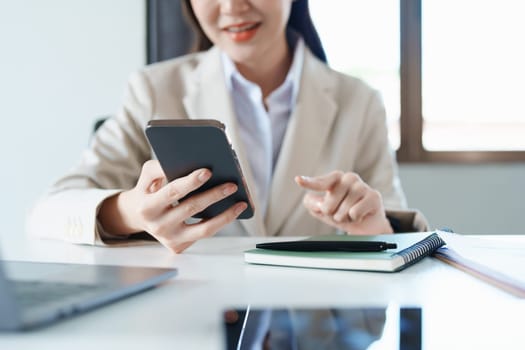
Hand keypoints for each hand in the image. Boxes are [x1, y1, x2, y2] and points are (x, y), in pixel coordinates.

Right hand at [98, 160, 247, 252]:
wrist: (136, 215)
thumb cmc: (147, 190)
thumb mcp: (147, 175)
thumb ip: (159, 167)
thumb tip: (187, 162)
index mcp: (148, 207)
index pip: (173, 192)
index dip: (191, 182)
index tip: (208, 171)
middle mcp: (158, 226)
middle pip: (192, 208)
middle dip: (214, 195)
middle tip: (232, 185)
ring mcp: (169, 239)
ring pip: (203, 229)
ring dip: (226, 216)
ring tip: (241, 203)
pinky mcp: (179, 246)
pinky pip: (203, 234)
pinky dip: (220, 223)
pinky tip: (232, 213)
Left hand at [294, 171, 392, 234]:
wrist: (368, 224)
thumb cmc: (344, 212)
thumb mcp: (324, 210)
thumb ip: (313, 204)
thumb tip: (317, 203)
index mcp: (335, 179)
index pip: (320, 182)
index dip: (309, 183)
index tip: (298, 180)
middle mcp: (348, 178)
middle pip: (327, 205)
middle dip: (332, 214)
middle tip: (341, 213)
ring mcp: (361, 186)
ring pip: (342, 211)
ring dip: (345, 218)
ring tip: (351, 214)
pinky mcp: (373, 196)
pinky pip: (354, 213)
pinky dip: (355, 219)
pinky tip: (361, 215)